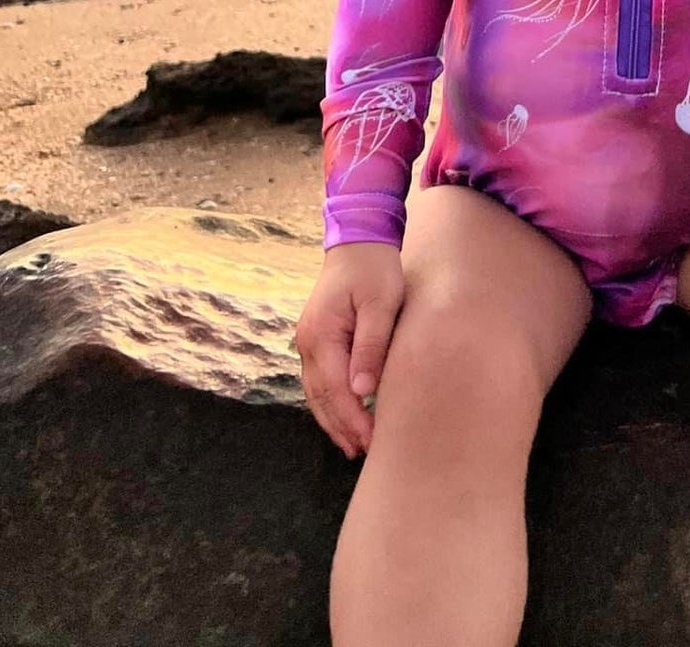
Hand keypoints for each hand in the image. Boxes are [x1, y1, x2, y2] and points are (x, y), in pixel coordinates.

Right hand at [295, 241, 404, 458]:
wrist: (358, 238)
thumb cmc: (375, 268)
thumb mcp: (381, 303)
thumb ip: (371, 345)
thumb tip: (362, 390)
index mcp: (321, 335)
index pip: (336, 390)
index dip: (353, 419)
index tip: (373, 441)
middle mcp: (308, 342)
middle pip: (320, 397)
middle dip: (341, 427)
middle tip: (364, 452)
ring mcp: (308, 340)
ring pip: (316, 392)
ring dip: (333, 419)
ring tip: (353, 444)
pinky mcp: (316, 338)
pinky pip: (320, 379)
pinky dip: (330, 401)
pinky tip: (344, 413)